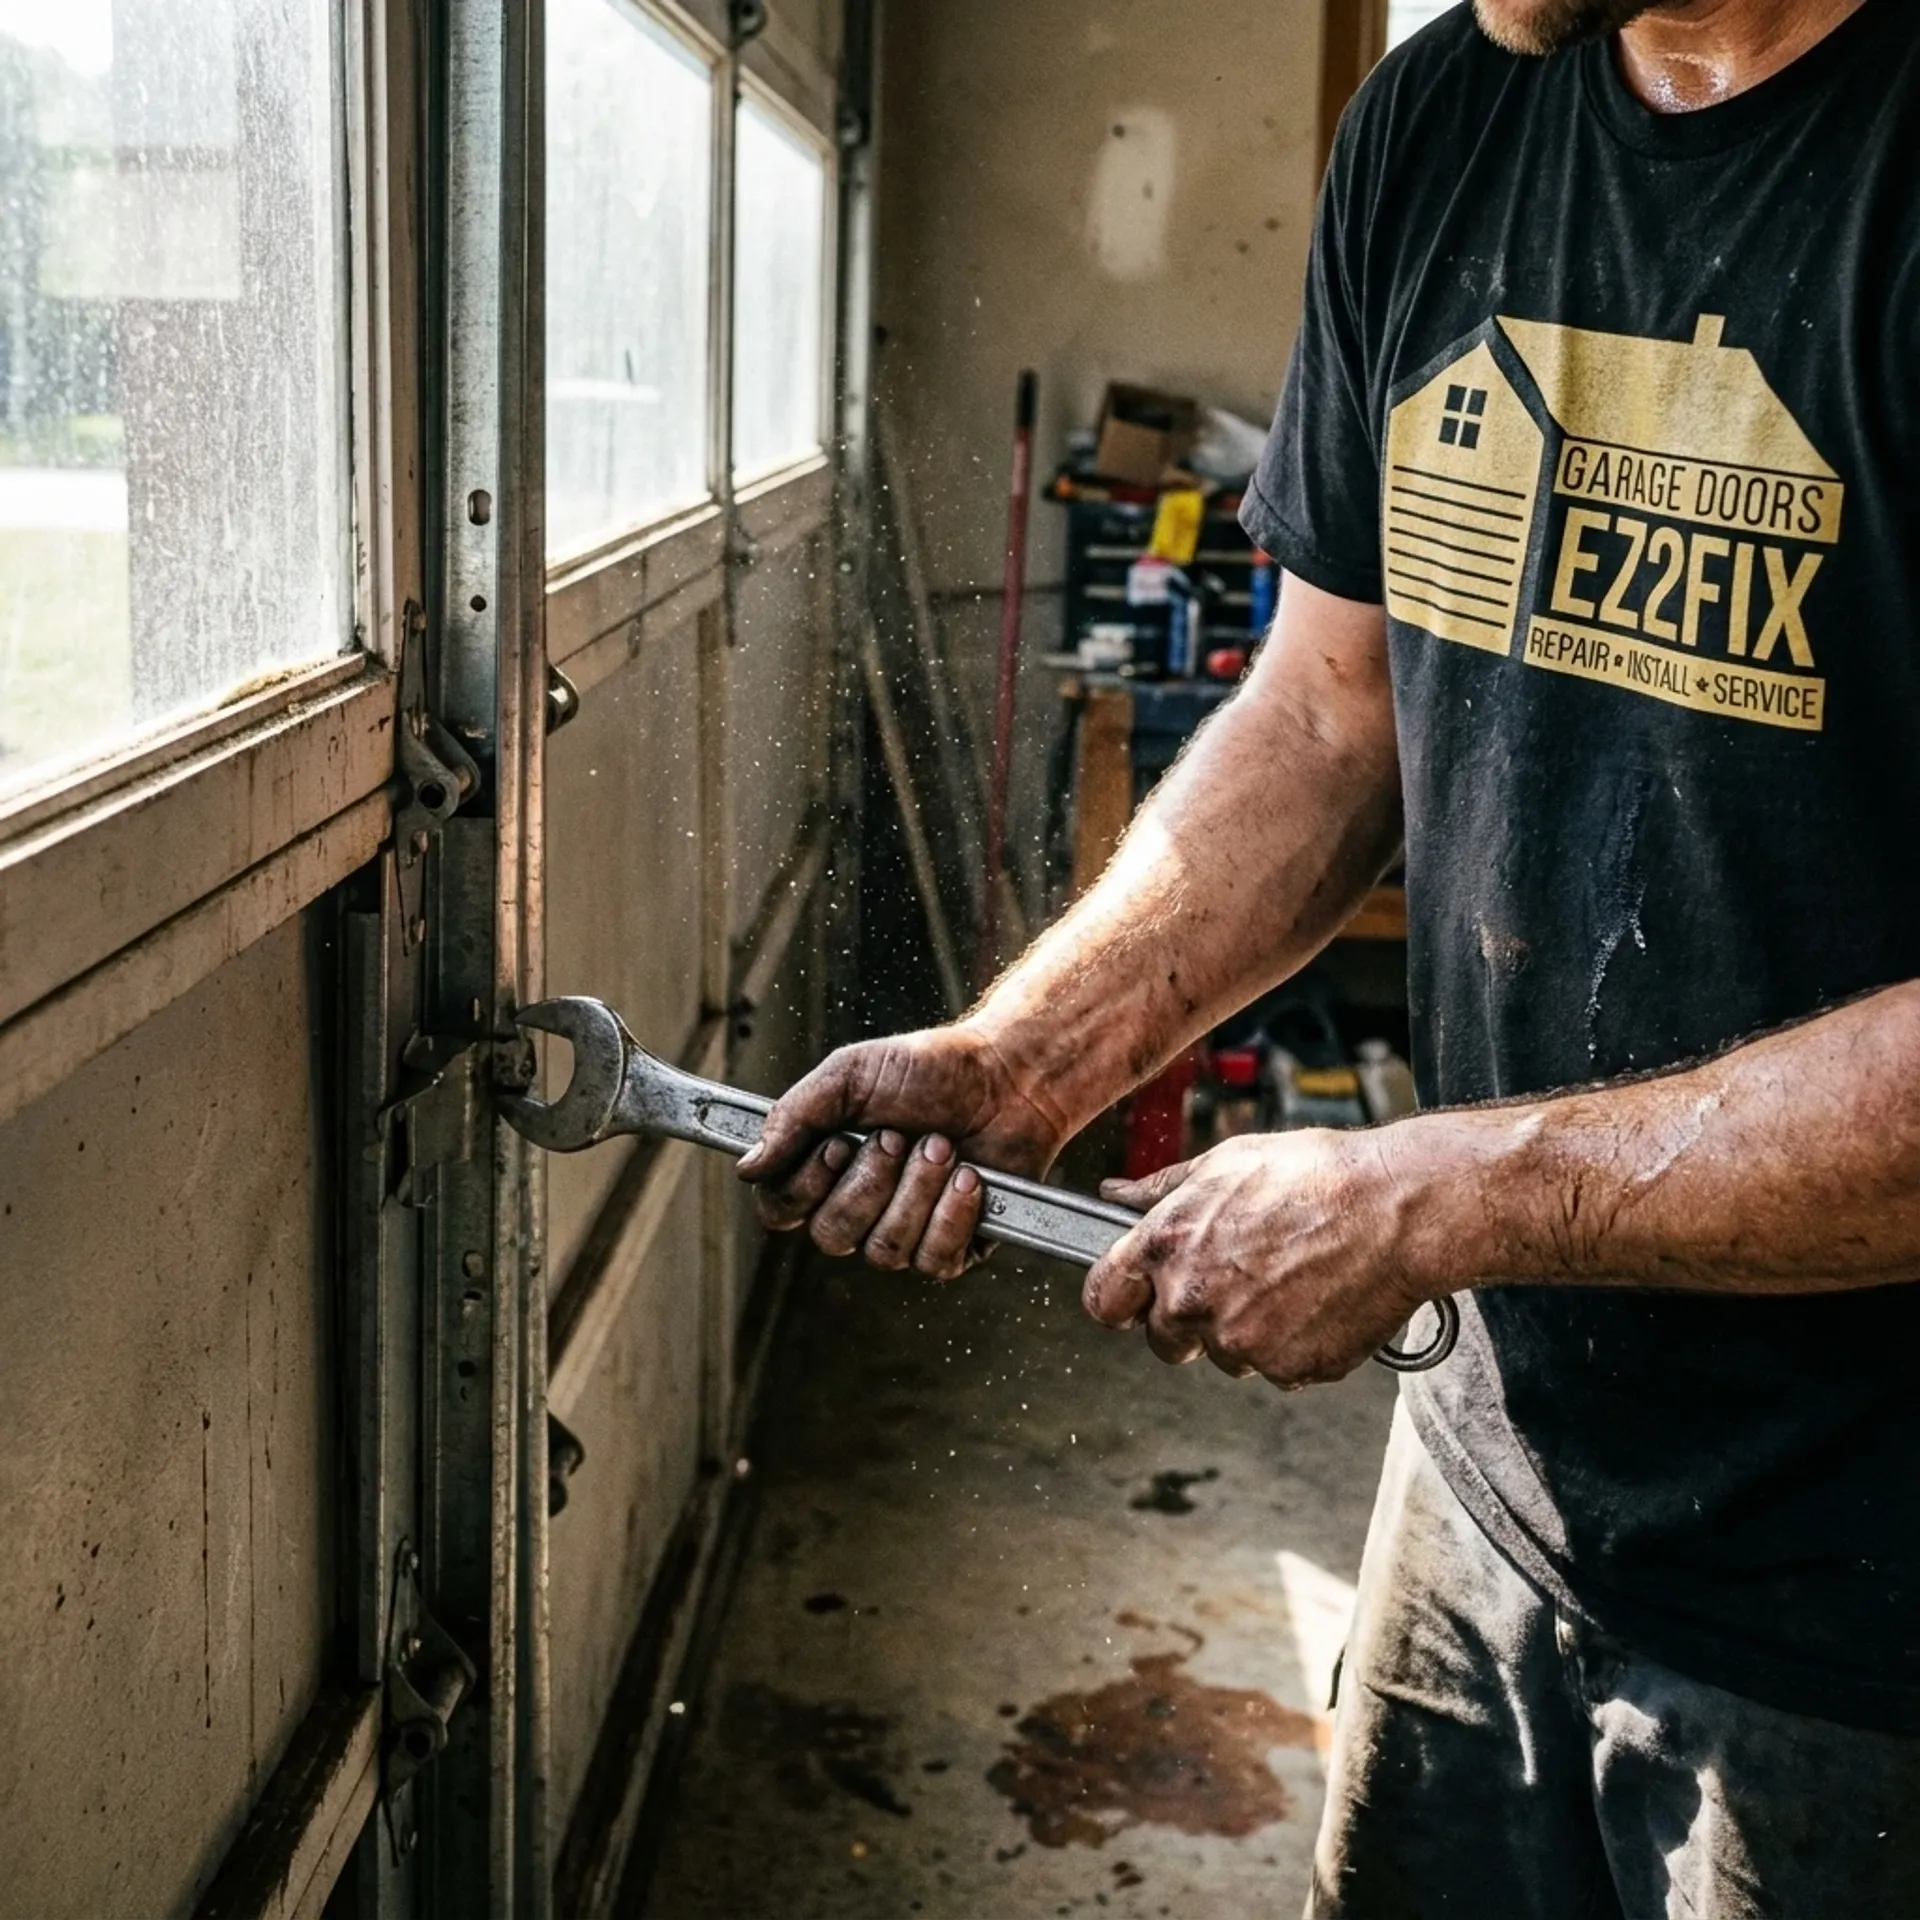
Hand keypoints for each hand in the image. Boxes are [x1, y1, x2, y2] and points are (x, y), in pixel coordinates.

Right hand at [736, 1023, 1070, 1278]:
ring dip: (918, 1190)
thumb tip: (748, 1166)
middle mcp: (858, 1208)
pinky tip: (971, 1178)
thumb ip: (794, 1117)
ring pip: (884, 1251)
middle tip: (901, 1135)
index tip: (838, 1143)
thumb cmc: (928, 1070)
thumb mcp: (850, 1075)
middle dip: (872, 1181)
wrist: (1006, 1078)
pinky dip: (953, 1214)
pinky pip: (935, 1260)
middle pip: (831, 1236)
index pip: (780, 1210)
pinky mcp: (952, 1247)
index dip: (805, 1187)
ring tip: (943, 1145)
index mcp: (823, 1168)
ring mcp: (904, 1232)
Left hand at [1083, 1129, 1440, 1387]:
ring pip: (1224, 1354)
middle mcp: (1193, 1299)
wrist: (1397, 1210)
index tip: (1134, 1297)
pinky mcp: (1288, 1369)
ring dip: (1244, 1329)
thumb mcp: (1226, 1162)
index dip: (1119, 1299)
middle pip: (1163, 1339)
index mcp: (1166, 1246)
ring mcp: (1240, 1341)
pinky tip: (1316, 1299)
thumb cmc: (1317, 1177)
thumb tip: (1116, 1194)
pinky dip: (1292, 1343)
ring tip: (1288, 1278)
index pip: (1102, 1301)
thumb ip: (1162, 1188)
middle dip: (1188, 1318)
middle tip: (1234, 1279)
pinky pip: (1276, 1368)